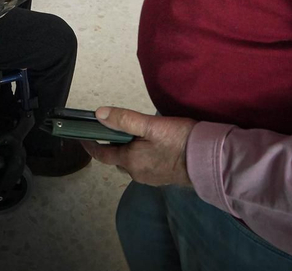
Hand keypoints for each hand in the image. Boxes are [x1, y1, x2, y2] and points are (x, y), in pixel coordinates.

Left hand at [80, 107, 195, 187]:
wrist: (209, 161)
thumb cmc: (180, 141)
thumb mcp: (151, 125)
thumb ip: (124, 120)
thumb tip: (98, 114)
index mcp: (131, 161)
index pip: (102, 154)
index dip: (90, 145)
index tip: (81, 137)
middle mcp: (137, 173)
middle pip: (117, 159)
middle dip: (114, 145)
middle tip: (117, 128)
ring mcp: (151, 178)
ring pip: (132, 163)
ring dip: (129, 150)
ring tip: (136, 134)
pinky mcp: (163, 177)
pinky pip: (145, 166)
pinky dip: (141, 156)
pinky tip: (152, 146)